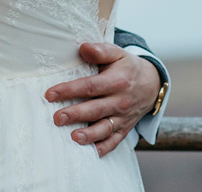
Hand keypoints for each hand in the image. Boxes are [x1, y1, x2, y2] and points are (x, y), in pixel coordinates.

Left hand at [43, 42, 160, 156]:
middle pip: (95, 109)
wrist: (151, 84)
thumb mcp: (117, 53)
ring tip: (74, 138)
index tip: (50, 94)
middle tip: (57, 118)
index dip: (69, 90)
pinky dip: (104, 148)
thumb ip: (100, 51)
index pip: (90, 86)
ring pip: (105, 128)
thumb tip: (83, 48)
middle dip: (76, 114)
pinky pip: (115, 141)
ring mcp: (123, 117)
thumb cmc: (127, 67)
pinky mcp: (124, 128)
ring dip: (90, 135)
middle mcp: (120, 101)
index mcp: (116, 81)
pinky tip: (91, 153)